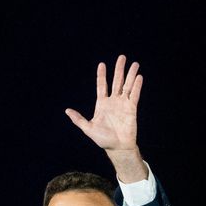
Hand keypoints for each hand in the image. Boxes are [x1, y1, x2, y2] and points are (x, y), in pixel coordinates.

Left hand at [65, 54, 146, 181]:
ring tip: (134, 64)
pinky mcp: (132, 108)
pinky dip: (137, 86)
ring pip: (127, 86)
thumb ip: (79, 119)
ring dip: (130, 75)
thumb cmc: (103, 139)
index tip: (102, 64)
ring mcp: (123, 104)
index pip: (102, 86)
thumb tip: (67, 111)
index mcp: (102, 104)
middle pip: (117, 81)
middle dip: (119, 69)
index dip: (102, 75)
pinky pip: (134, 95)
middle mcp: (113, 102)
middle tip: (122, 57)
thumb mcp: (88, 128)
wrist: (118, 147)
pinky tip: (139, 76)